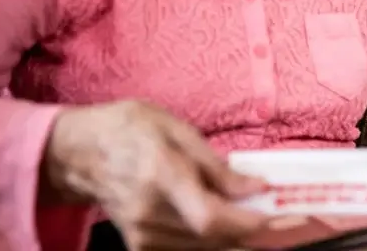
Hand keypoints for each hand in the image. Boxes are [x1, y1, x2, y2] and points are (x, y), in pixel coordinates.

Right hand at [43, 100, 271, 249]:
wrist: (78, 151)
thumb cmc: (128, 129)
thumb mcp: (176, 129)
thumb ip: (216, 165)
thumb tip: (254, 186)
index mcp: (160, 174)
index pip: (209, 217)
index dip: (249, 222)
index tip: (280, 214)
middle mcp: (149, 211)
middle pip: (213, 238)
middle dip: (256, 231)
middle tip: (289, 220)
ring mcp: (141, 233)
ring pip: (204, 248)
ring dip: (239, 237)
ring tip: (267, 218)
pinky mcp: (139, 243)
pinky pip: (188, 250)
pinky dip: (215, 240)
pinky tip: (233, 225)